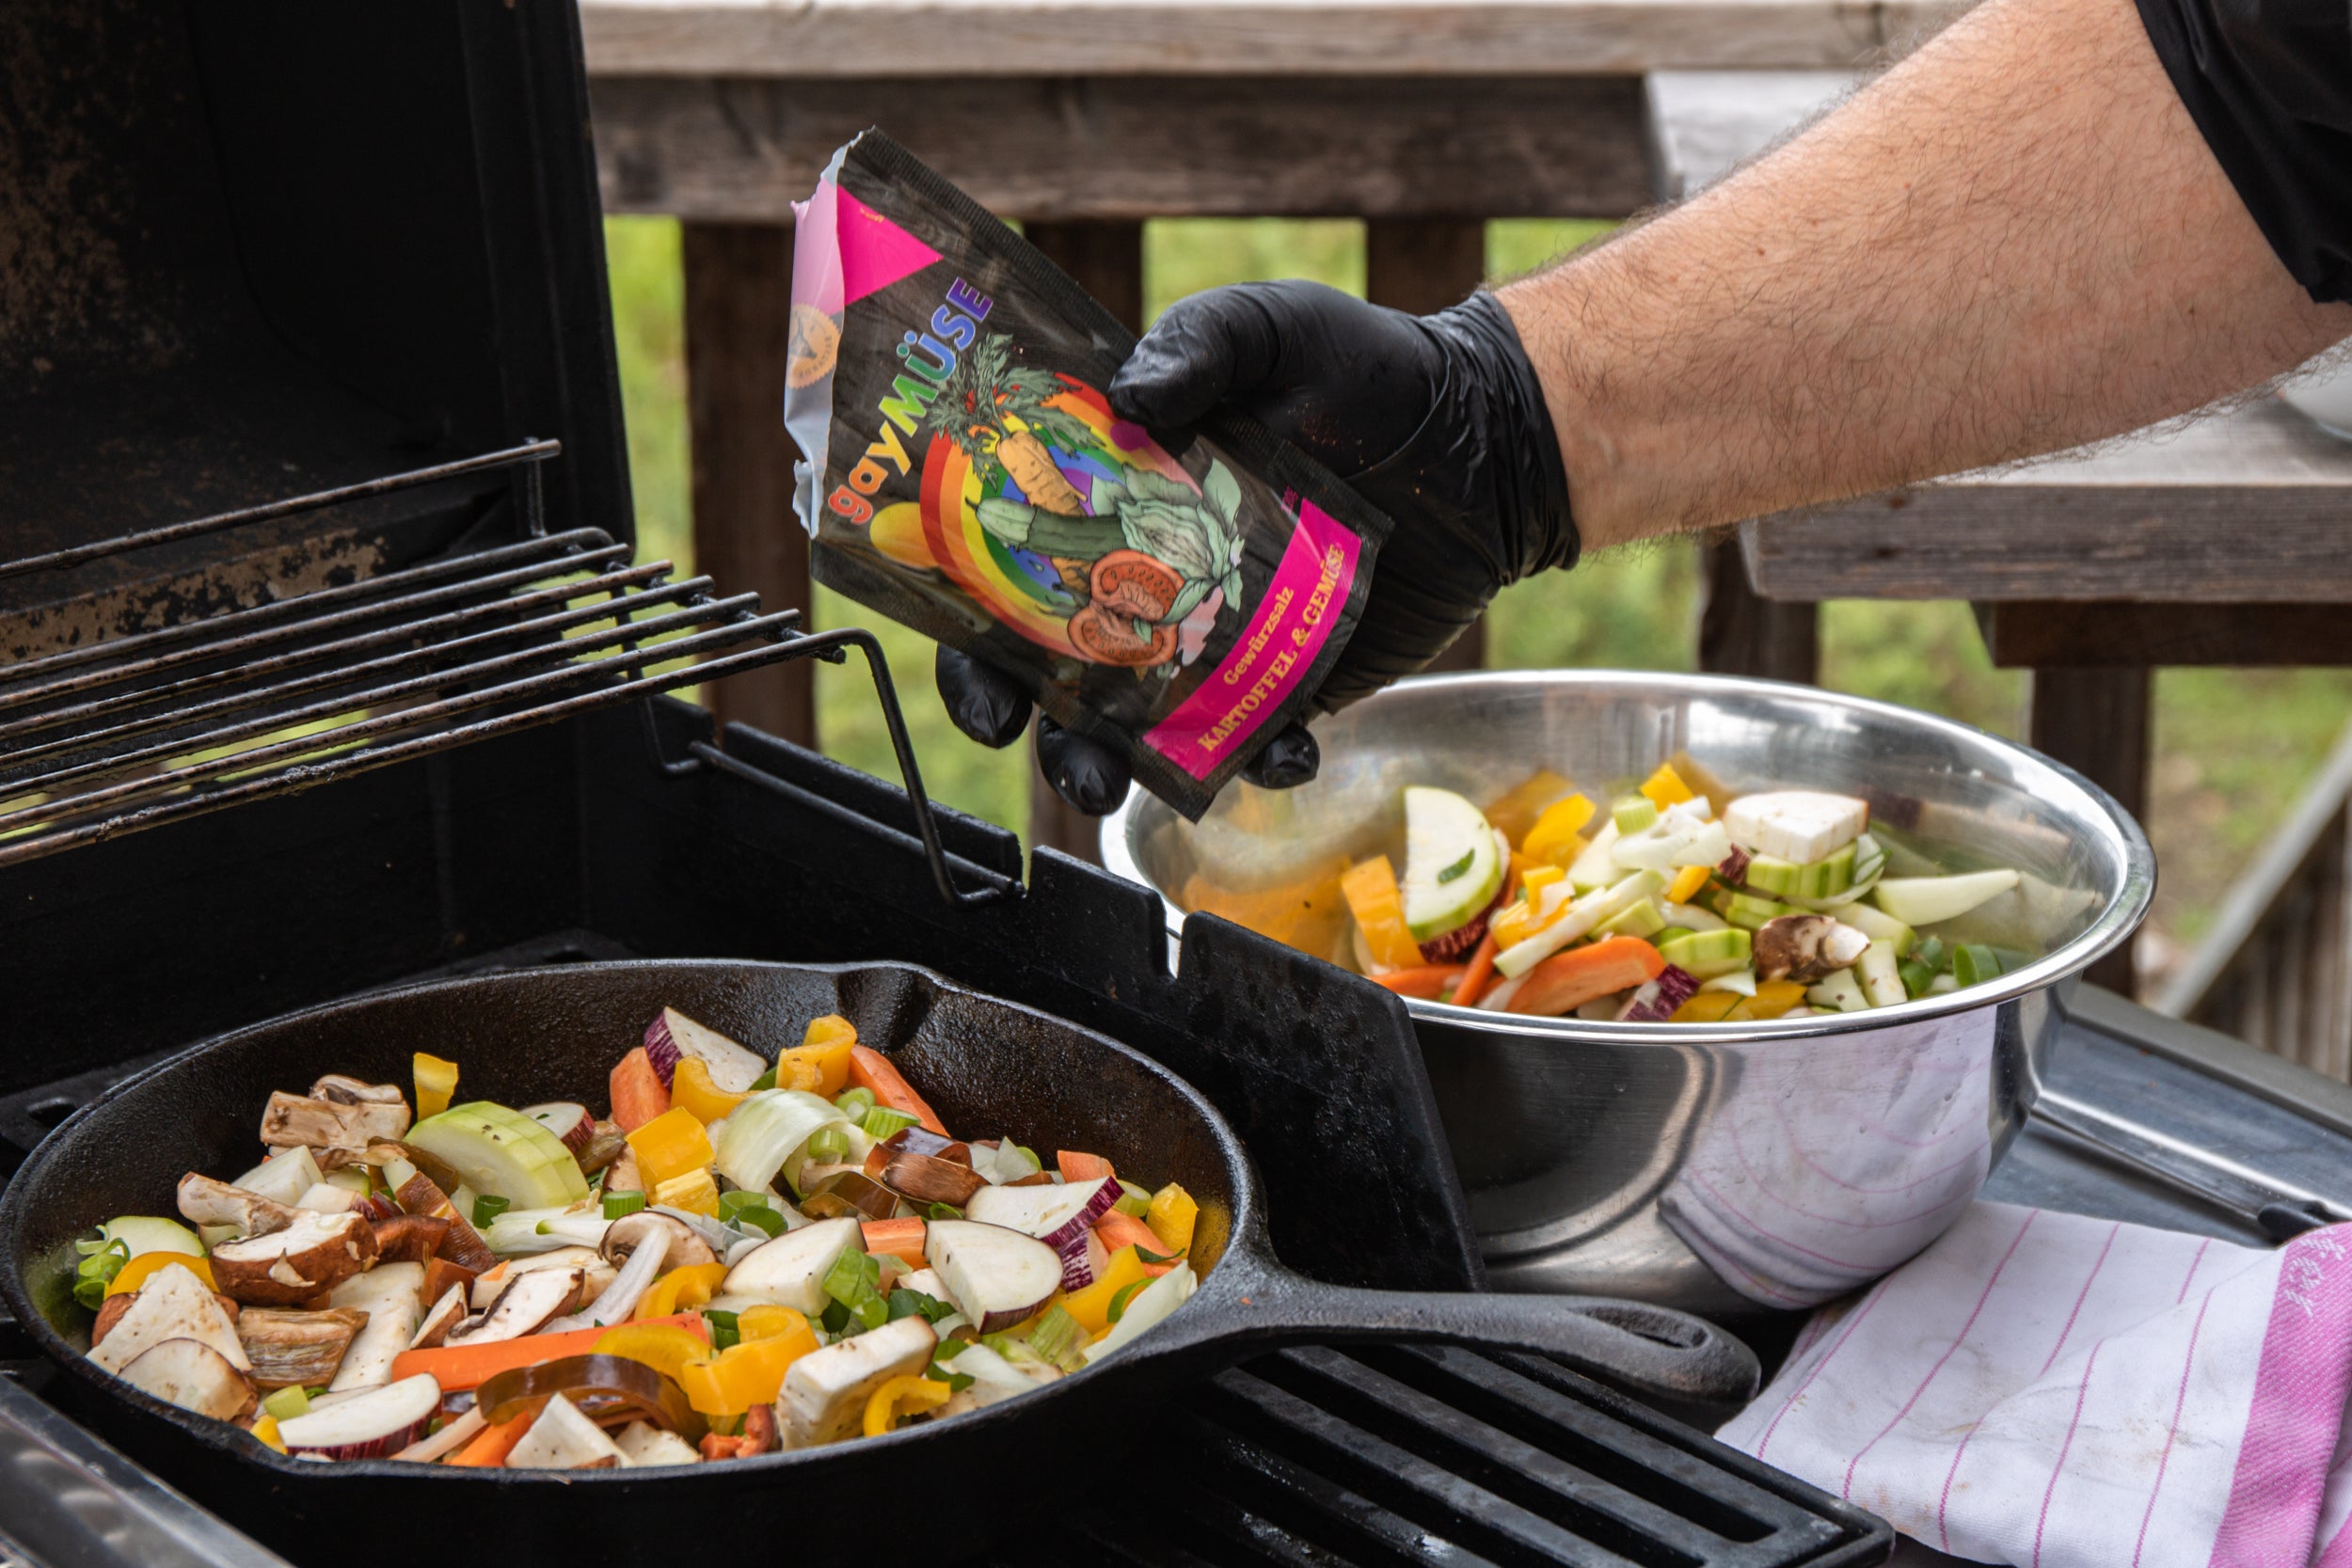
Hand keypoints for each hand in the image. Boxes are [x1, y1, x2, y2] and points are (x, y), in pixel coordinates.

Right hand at [937, 282, 1575, 809]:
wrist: (1485, 441)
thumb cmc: (1366, 369)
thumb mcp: (1273, 325)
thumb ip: (1199, 344)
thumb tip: (1126, 401)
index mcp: (1112, 495)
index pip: (1010, 566)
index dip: (971, 624)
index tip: (975, 674)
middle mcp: (1149, 577)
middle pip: (1057, 667)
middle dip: (1035, 720)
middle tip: (1031, 741)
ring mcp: (1217, 640)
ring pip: (1140, 725)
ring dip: (1116, 765)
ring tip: (1118, 786)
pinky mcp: (1292, 683)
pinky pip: (1256, 741)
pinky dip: (1258, 762)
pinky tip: (1278, 757)